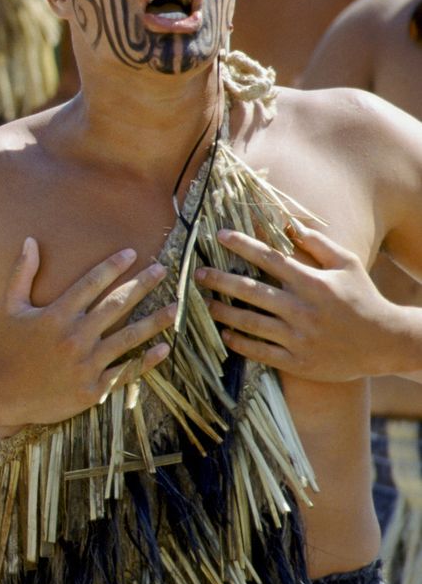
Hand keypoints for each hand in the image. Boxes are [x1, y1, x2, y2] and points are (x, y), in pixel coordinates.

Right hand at [0, 239, 175, 429]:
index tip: (132, 253)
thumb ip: (21, 273)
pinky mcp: (92, 389)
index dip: (113, 266)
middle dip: (142, 284)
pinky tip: (164, 348)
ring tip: (175, 307)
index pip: (91, 283)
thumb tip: (30, 240)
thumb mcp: (7, 307)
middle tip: (162, 269)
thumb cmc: (3, 347)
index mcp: (55, 315)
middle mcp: (74, 337)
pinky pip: (124, 371)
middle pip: (116, 305)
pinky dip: (146, 360)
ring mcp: (85, 364)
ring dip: (154, 320)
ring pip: (128, 337)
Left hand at [198, 222, 408, 381]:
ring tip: (205, 303)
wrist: (385, 343)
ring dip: (223, 312)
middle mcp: (302, 309)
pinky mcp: (297, 361)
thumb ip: (317, 244)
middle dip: (220, 280)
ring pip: (250, 322)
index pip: (270, 259)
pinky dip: (239, 342)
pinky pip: (260, 351)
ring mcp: (299, 337)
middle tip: (198, 273)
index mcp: (313, 283)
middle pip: (251, 290)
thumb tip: (288, 222)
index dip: (243, 245)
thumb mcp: (347, 265)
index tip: (220, 235)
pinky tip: (224, 333)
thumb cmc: (362, 298)